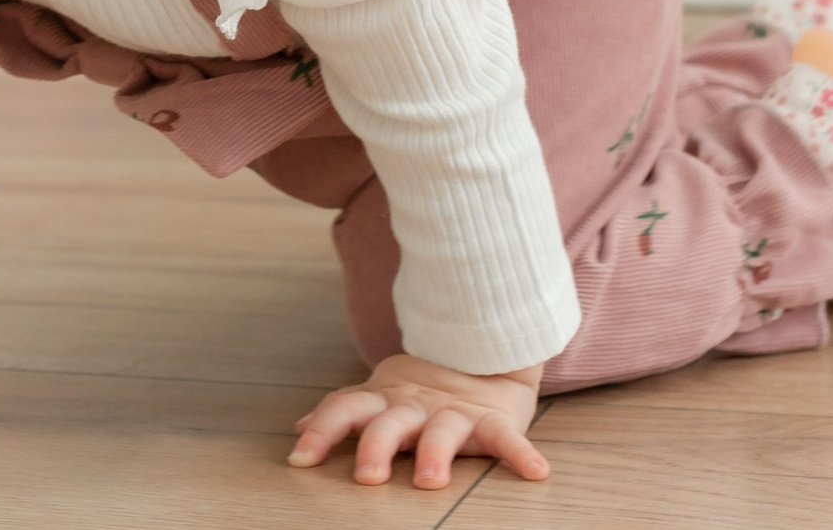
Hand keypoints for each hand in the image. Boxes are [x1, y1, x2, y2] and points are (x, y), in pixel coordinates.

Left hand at [288, 353, 548, 487]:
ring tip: (431, 480)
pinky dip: (521, 454)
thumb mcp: (380, 396)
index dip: (321, 429)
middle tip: (367, 475)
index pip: (346, 409)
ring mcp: (455, 413)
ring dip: (435, 455)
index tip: (299, 458)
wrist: (482, 351)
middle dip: (376, 448)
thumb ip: (344, 412)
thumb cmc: (422, 389)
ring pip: (442, 433)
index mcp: (385, 401)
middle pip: (389, 424)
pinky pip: (507, 438)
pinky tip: (535, 471)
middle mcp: (415, 406)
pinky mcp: (494, 419)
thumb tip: (297, 429)